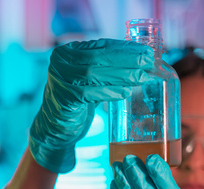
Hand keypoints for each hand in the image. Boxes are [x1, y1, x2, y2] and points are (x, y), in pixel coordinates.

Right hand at [29, 38, 153, 172]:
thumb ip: (105, 67)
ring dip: (122, 75)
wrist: (54, 127)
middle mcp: (60, 63)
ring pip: (94, 73)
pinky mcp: (62, 98)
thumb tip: (141, 60)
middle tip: (148, 63)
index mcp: (68, 52)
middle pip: (99, 57)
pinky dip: (109, 92)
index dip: (126, 49)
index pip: (102, 46)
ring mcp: (59, 80)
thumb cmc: (76, 101)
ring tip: (142, 78)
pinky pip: (89, 93)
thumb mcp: (89, 79)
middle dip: (127, 60)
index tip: (146, 53)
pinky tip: (125, 92)